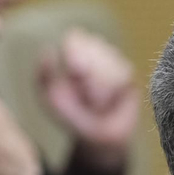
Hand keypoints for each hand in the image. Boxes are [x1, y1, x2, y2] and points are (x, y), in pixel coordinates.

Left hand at [40, 28, 139, 172]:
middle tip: (82, 94)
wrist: (94, 136)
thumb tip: (48, 48)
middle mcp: (97, 51)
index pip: (76, 38)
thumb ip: (44, 74)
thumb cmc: (70, 113)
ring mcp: (116, 62)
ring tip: (93, 103)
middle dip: (86, 77)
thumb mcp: (49, 96)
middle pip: (94, 51)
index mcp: (74, 50)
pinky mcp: (130, 77)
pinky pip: (121, 79)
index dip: (74, 55)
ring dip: (96, 91)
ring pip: (108, 66)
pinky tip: (107, 103)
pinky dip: (110, 95)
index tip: (72, 75)